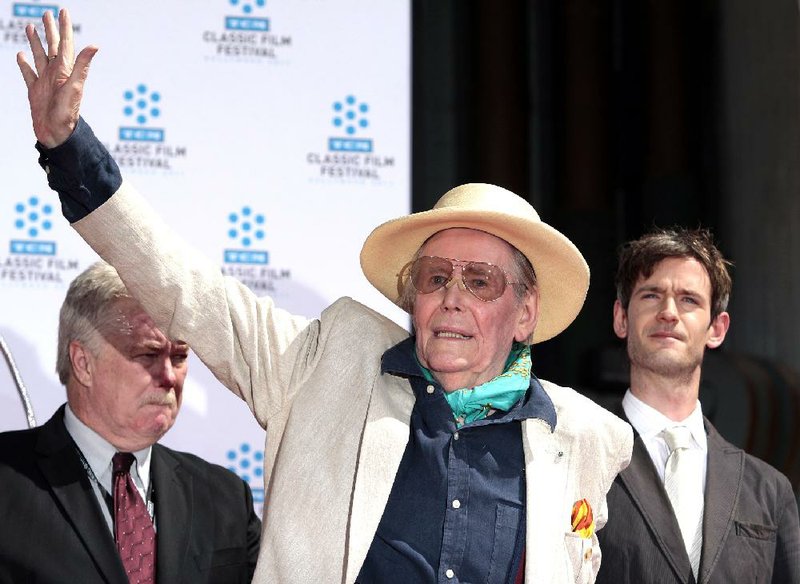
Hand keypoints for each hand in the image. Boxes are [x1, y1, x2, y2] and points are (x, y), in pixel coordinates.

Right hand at [16, 8, 97, 147]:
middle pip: (52, 46)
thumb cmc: (67, 113)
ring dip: (36, 41)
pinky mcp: (35, 91)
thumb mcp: (75, 86)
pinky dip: (24, 64)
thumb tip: (95, 45)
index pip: (65, 43)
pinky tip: (21, 55)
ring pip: (39, 56)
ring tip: (31, 27)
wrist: (57, 134)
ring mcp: (45, 82)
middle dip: (50, 29)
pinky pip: (28, 74)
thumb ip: (82, 65)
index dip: (64, 27)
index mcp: (65, 70)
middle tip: (47, 13)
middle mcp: (55, 73)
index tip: (62, 11)